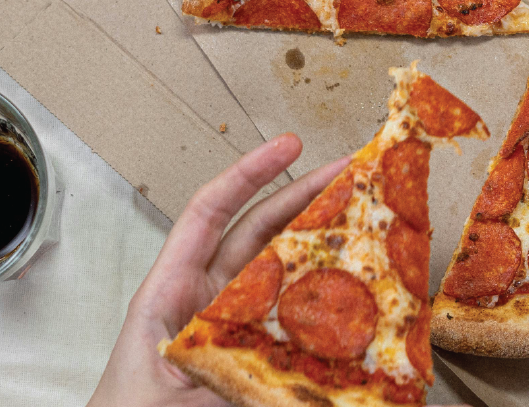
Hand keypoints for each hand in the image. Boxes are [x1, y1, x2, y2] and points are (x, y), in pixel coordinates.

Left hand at [88, 133, 349, 406]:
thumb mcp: (174, 397)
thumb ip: (227, 382)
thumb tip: (290, 378)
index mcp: (170, 294)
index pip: (209, 214)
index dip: (248, 174)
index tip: (287, 148)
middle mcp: (202, 301)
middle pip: (256, 232)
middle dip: (301, 197)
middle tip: (345, 173)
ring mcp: (228, 327)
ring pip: (279, 271)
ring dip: (317, 244)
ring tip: (359, 221)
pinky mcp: (248, 355)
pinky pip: (289, 320)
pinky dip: (319, 304)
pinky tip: (351, 298)